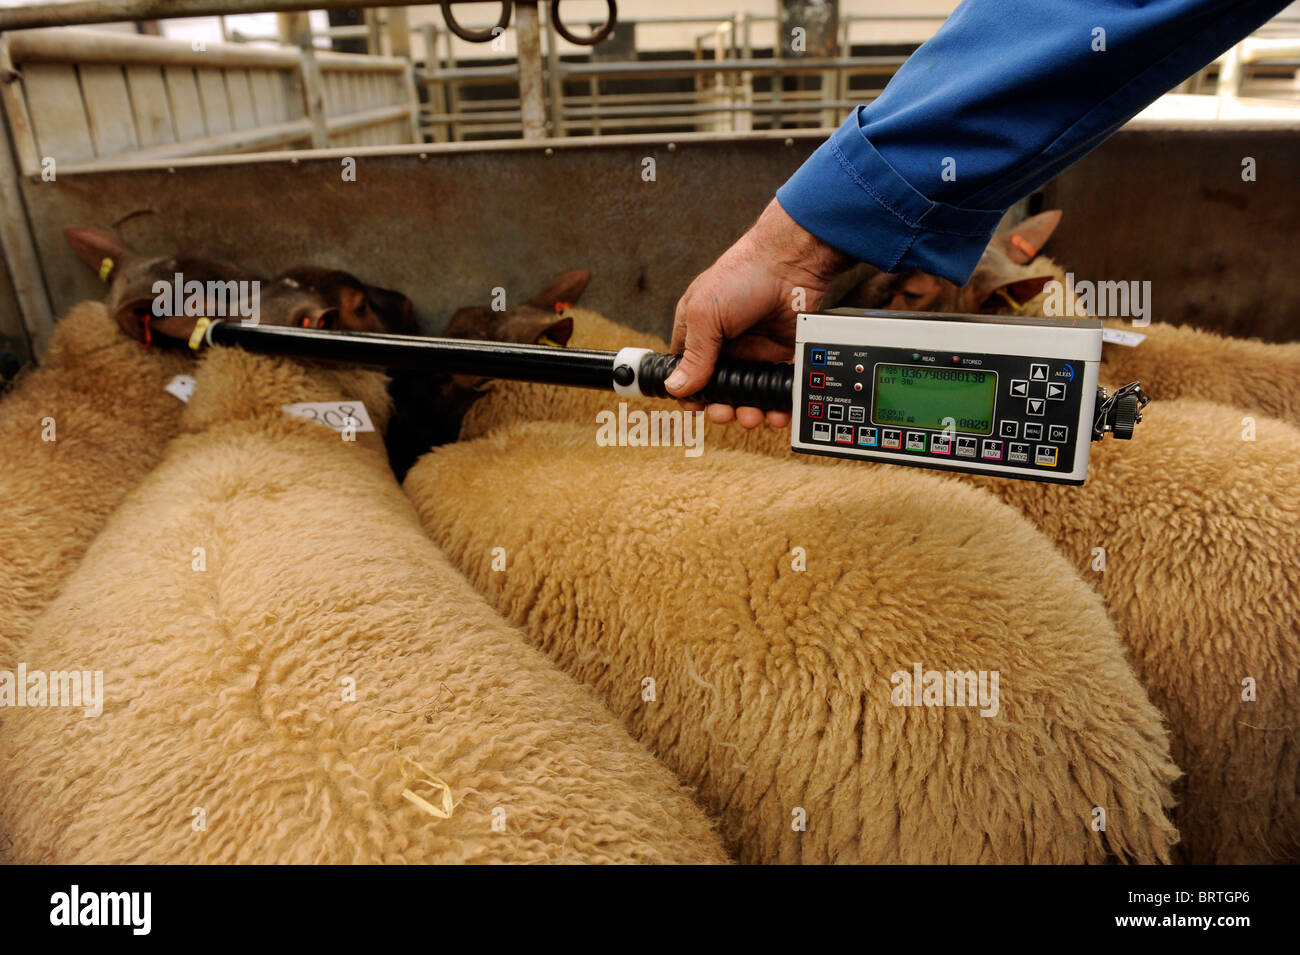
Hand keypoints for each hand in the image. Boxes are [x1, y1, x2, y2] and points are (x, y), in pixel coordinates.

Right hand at [667, 199, 850, 427]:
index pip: (686, 372)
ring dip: (749, 410)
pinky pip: (775, 388)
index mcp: (697, 332)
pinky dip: (776, 404)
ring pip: (747, 394)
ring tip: (754, 415)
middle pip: (718, 389)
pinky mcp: (778, 356)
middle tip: (727, 413)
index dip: (690, 393)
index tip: (696, 409)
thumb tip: (676, 387)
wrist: (790, 263)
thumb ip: (694, 354)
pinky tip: (776, 411)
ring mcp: (751, 352)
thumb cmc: (741, 276)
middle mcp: (723, 345)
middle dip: (722, 407)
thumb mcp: (706, 315)